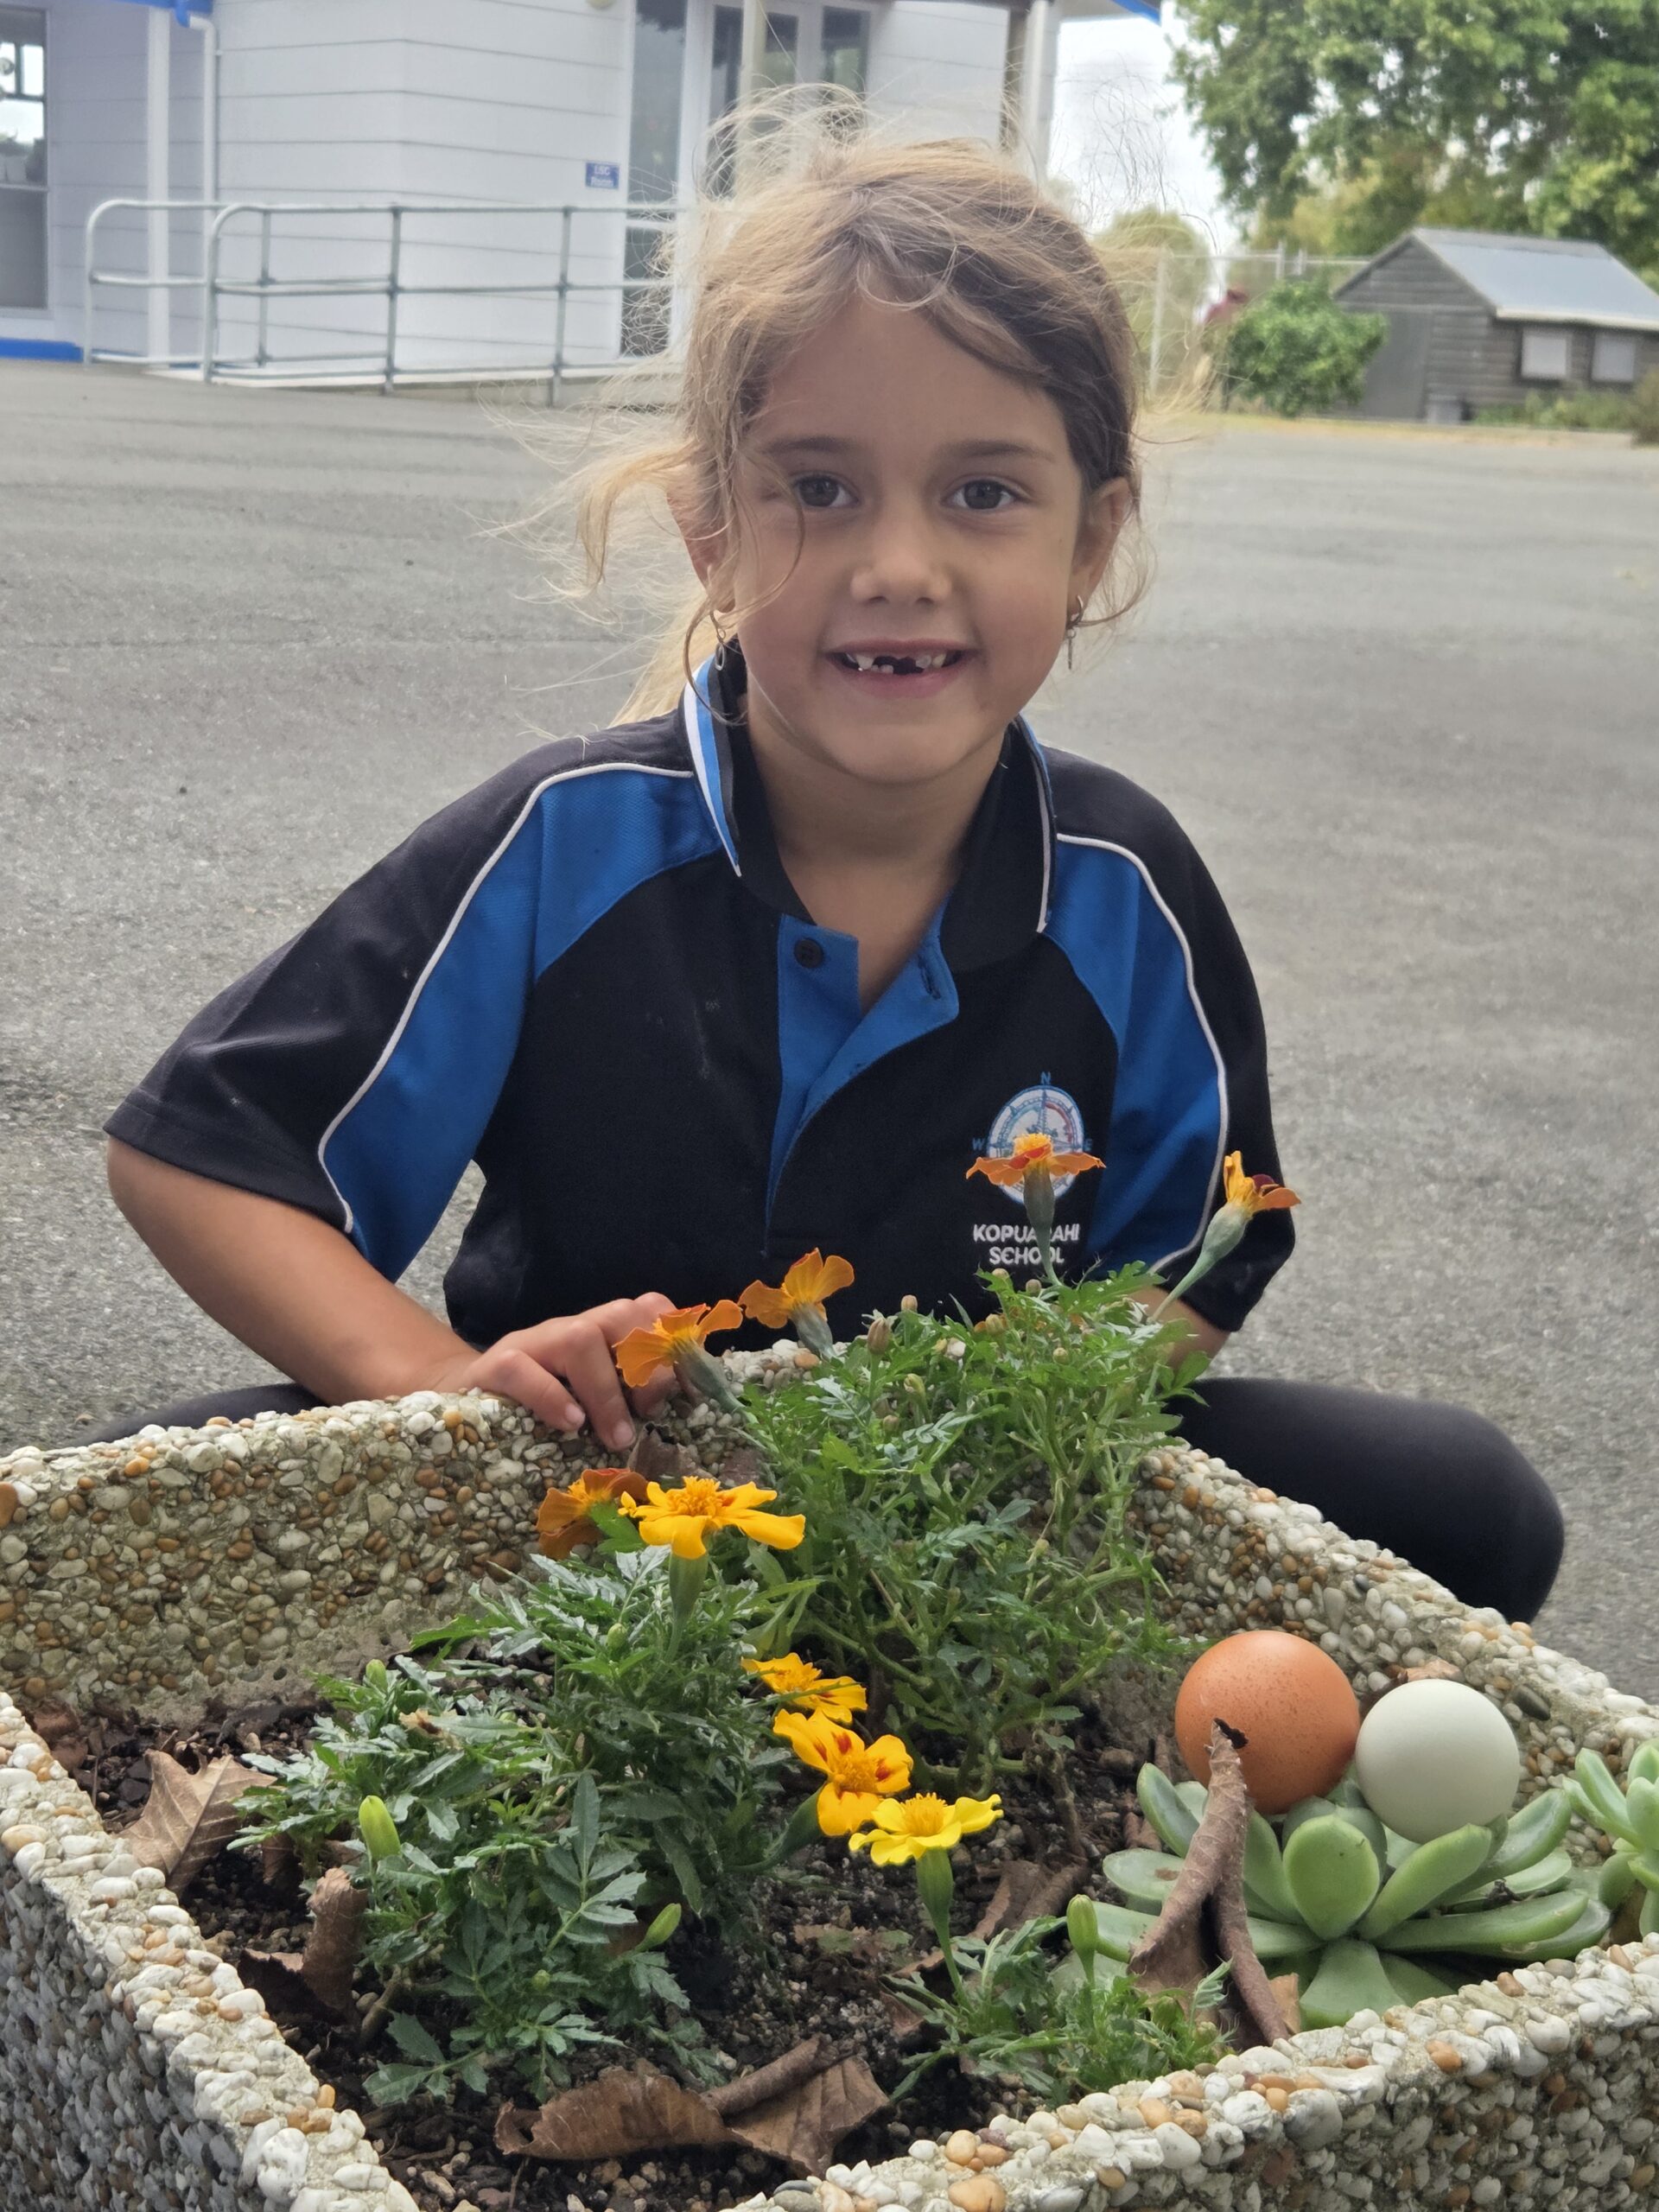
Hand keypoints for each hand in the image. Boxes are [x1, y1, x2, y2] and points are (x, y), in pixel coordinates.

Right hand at [430, 1295, 676, 1452]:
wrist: (463, 1406)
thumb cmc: (540, 1411)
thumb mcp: (590, 1402)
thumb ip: (628, 1400)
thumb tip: (682, 1417)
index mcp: (600, 1334)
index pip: (647, 1309)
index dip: (674, 1342)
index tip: (689, 1391)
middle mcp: (569, 1330)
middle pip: (620, 1315)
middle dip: (645, 1365)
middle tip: (649, 1415)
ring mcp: (531, 1343)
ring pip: (578, 1338)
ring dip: (606, 1392)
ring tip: (615, 1437)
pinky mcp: (493, 1367)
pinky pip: (522, 1369)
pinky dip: (552, 1397)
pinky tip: (570, 1426)